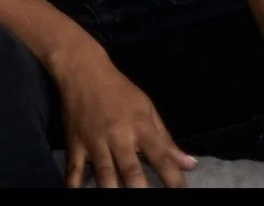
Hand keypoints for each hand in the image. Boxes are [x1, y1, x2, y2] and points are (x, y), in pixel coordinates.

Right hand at [56, 48, 198, 187]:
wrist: (83, 71)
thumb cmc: (120, 90)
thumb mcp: (146, 108)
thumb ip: (166, 139)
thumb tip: (190, 164)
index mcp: (140, 126)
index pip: (161, 155)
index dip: (174, 177)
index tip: (183, 192)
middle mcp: (119, 136)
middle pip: (131, 169)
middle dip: (139, 188)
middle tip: (149, 199)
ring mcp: (95, 141)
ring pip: (104, 173)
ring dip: (111, 189)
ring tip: (115, 201)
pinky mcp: (75, 143)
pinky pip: (73, 168)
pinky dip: (74, 184)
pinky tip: (76, 193)